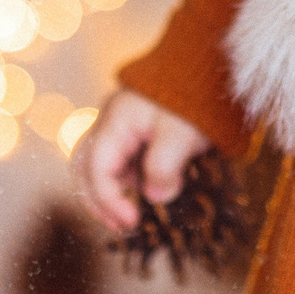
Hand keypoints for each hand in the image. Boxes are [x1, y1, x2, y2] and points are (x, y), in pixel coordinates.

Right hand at [79, 89, 210, 231]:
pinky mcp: (136, 128)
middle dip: (98, 200)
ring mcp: (122, 124)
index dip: (108, 201)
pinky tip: (145, 192)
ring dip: (111, 191)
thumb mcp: (182, 135)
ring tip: (131, 215)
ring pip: (101, 163)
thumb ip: (164, 167)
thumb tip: (156, 197)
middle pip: (86, 166)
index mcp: (115, 120)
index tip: (130, 222)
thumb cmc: (196, 98)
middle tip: (120, 226)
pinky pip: (121, 158)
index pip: (96, 168)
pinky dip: (126, 179)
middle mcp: (110, 121)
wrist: (209, 67)